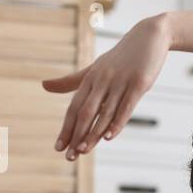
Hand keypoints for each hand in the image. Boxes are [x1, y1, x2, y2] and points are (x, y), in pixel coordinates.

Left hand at [42, 14, 170, 160]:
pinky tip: (108, 137)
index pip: (74, 108)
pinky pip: (126, 107)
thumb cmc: (121, 57)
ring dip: (93, 134)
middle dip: (76, 135)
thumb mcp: (95, 68)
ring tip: (83, 151)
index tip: (58, 147)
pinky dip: (117, 123)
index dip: (66, 128)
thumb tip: (43, 85)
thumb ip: (71, 81)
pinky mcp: (138, 84)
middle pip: (85, 112)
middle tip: (69, 156)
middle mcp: (102, 81)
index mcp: (90, 79)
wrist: (149, 36)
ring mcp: (120, 82)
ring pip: (104, 113)